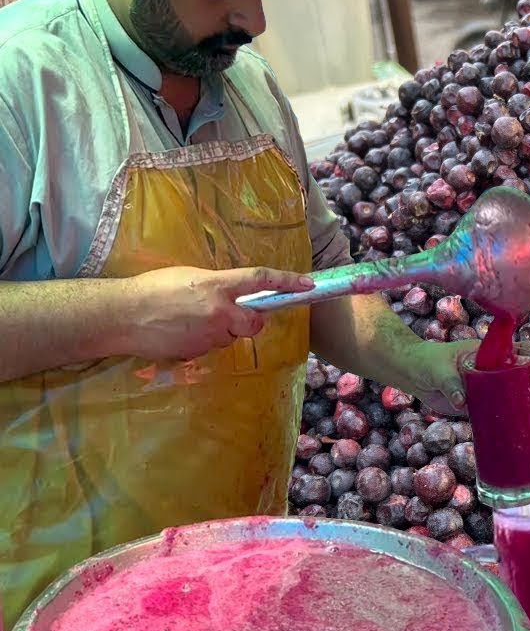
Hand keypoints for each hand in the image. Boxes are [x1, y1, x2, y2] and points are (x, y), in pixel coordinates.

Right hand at [126, 266, 314, 360]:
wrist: (121, 316)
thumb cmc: (151, 289)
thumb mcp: (188, 277)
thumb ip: (216, 286)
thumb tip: (232, 293)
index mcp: (217, 286)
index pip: (260, 280)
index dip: (287, 282)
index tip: (307, 284)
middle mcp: (219, 312)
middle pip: (254, 323)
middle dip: (251, 321)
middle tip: (234, 315)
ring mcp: (209, 336)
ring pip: (230, 336)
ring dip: (222, 331)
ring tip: (190, 321)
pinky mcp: (197, 353)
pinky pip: (210, 347)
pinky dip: (203, 341)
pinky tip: (181, 333)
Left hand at [408, 340, 529, 428]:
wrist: (413, 374)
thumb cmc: (429, 362)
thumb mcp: (440, 370)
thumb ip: (451, 384)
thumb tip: (461, 402)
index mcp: (489, 354)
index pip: (519, 351)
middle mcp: (494, 370)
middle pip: (525, 379)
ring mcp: (489, 389)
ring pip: (518, 398)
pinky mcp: (480, 406)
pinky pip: (503, 414)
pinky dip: (516, 422)